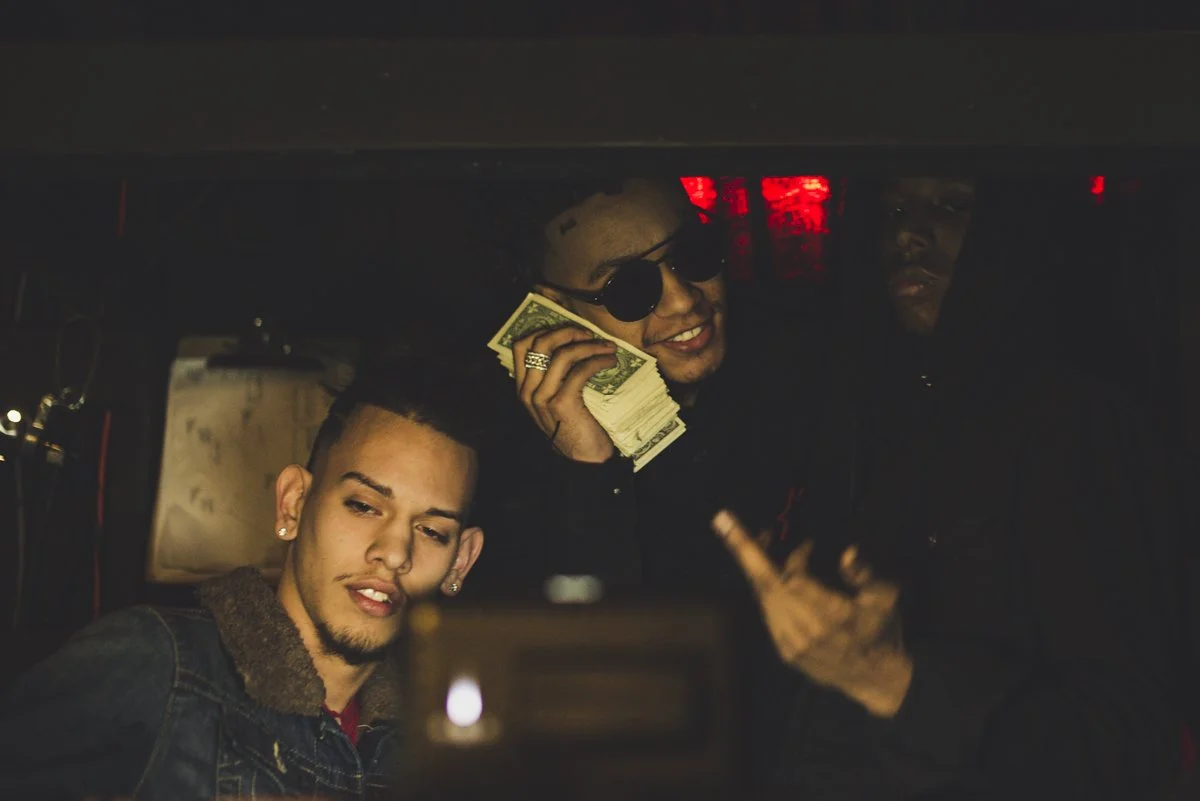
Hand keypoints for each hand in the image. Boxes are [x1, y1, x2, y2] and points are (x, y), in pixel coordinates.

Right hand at [512, 326, 618, 462]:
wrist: (584, 460)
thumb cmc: (575, 427)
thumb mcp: (556, 400)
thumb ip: (555, 377)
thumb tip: (573, 342)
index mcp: (523, 388)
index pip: (521, 346)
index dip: (545, 330)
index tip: (569, 331)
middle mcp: (527, 392)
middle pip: (540, 343)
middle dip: (568, 332)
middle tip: (590, 335)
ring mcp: (543, 398)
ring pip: (562, 354)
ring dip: (589, 345)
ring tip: (607, 347)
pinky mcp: (562, 404)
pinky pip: (580, 370)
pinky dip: (598, 361)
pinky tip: (610, 362)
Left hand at [712, 509, 912, 716]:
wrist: (874, 678)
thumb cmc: (883, 632)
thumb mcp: (886, 599)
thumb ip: (865, 574)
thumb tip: (847, 552)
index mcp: (832, 615)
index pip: (794, 576)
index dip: (796, 556)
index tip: (808, 544)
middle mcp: (807, 631)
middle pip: (767, 586)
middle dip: (745, 552)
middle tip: (727, 522)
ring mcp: (792, 645)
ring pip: (764, 600)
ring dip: (755, 570)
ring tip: (760, 545)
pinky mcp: (785, 653)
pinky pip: (767, 615)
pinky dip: (765, 592)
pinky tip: (773, 579)